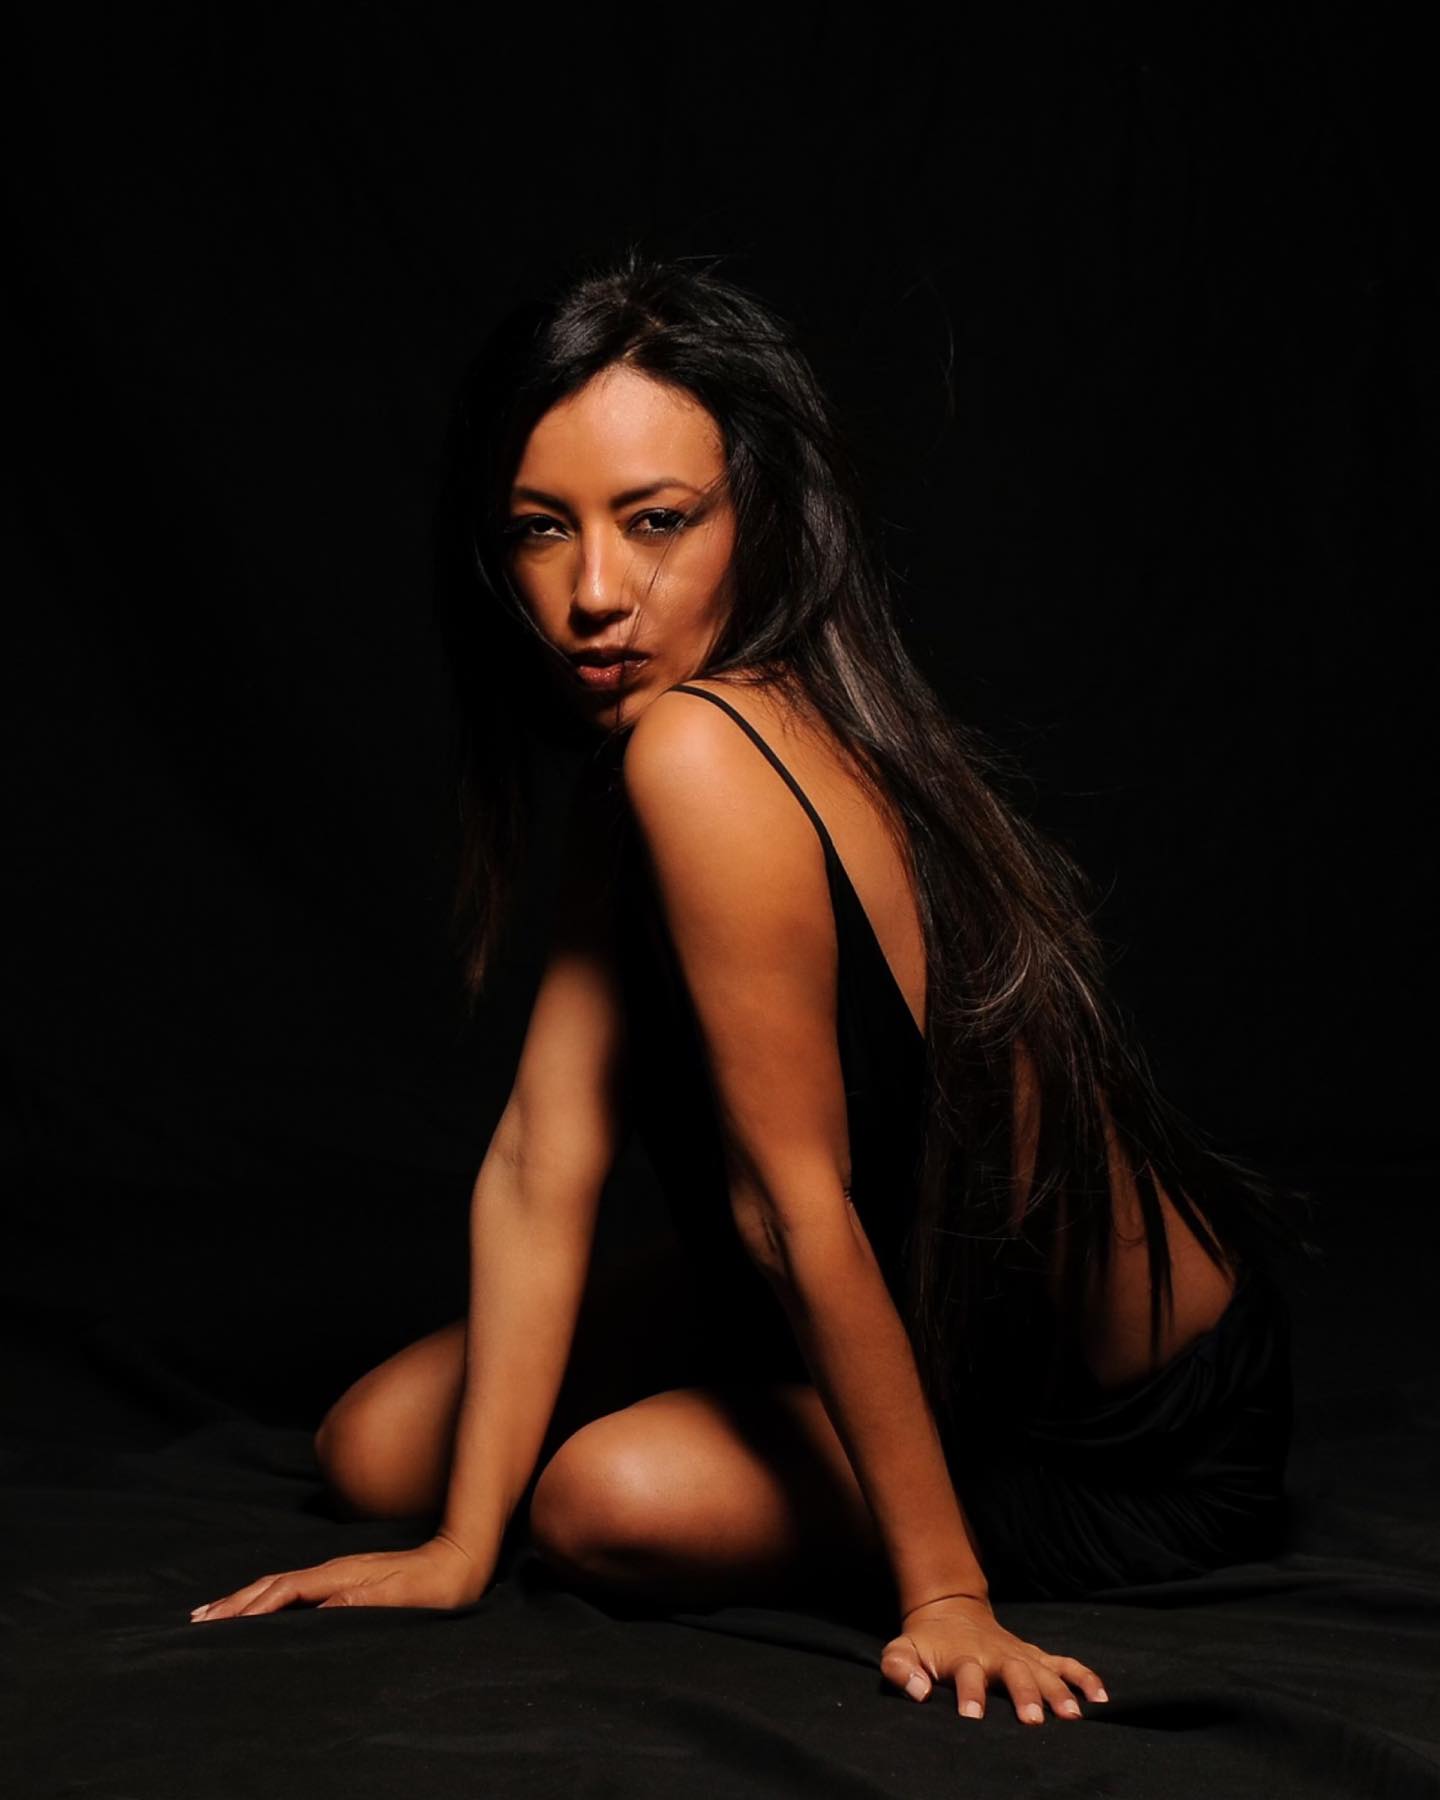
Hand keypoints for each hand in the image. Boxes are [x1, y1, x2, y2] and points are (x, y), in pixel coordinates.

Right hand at [188, 1530, 490, 1621]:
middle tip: (196, 1619)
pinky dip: (270, 1598)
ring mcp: (338, 1572)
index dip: (247, 1608)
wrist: (460, 1560)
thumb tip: (316, 1605)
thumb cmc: (431, 1587)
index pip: (281, 1592)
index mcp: (337, 1576)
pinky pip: (295, 1590)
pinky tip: (266, 1605)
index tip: (214, 1623)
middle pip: (272, 1584)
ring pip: (281, 1585)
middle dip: (234, 1602)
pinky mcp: (347, 1579)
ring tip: (217, 1611)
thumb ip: (357, 1600)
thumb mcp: (397, 1597)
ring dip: (247, 1598)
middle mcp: (332, 1570)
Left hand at [880, 1593, 1108, 1722]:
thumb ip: (900, 1667)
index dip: (970, 1694)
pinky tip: (1101, 1699)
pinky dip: (1085, 1678)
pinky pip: (1066, 1664)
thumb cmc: (927, 1642)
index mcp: (963, 1657)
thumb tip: (918, 1692)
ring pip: (1044, 1671)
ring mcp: (1020, 1655)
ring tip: (1073, 1718)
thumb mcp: (902, 1649)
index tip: (973, 1717)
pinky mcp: (1036, 1657)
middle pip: (1014, 1673)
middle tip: (1033, 1720)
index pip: (968, 1675)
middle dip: (1024, 1695)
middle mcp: (996, 1655)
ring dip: (1059, 1692)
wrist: (950, 1610)